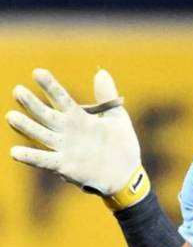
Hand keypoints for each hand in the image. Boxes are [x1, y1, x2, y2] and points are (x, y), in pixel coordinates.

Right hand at [6, 68, 148, 209]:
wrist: (127, 174)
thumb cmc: (121, 145)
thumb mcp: (117, 117)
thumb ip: (107, 96)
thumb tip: (101, 72)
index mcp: (79, 118)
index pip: (61, 98)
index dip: (50, 86)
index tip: (37, 72)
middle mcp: (68, 132)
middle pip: (46, 115)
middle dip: (32, 104)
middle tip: (17, 90)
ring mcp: (65, 148)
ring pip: (42, 135)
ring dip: (27, 127)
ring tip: (11, 116)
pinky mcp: (66, 166)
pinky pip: (45, 160)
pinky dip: (31, 157)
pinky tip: (15, 152)